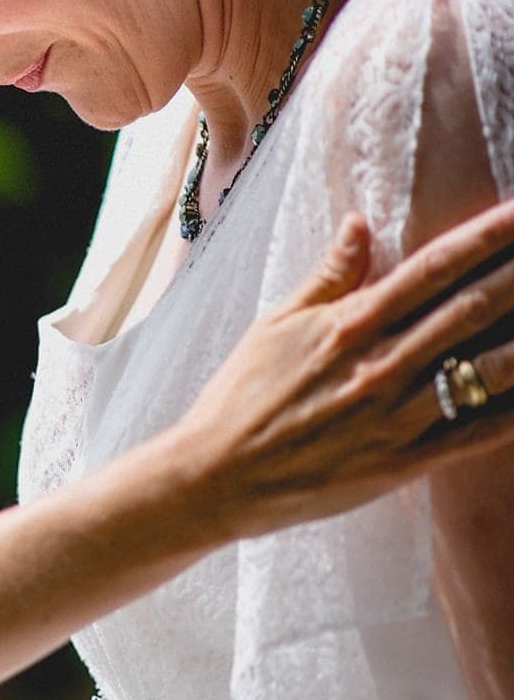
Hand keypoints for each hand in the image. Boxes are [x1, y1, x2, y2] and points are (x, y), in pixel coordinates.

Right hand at [173, 203, 513, 541]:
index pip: (434, 268)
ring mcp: (397, 415)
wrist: (214, 476)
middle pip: (475, 308)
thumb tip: (361, 223)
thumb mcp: (273, 326)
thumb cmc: (238, 398)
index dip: (488, 236)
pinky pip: (478, 431)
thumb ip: (328, 276)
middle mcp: (381, 364)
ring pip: (489, 367)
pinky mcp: (404, 462)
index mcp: (349, 325)